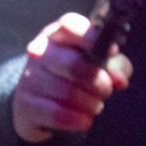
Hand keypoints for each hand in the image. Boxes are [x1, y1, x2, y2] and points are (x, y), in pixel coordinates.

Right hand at [12, 12, 131, 143]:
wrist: (39, 104)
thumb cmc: (75, 77)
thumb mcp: (99, 65)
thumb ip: (115, 66)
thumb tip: (119, 79)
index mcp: (58, 34)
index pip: (70, 25)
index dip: (91, 37)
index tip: (111, 51)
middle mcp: (40, 51)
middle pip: (72, 63)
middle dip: (96, 81)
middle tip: (105, 90)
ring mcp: (30, 77)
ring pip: (67, 92)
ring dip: (89, 103)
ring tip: (95, 106)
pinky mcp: (25, 104)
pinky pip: (56, 113)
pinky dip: (77, 119)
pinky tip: (85, 120)